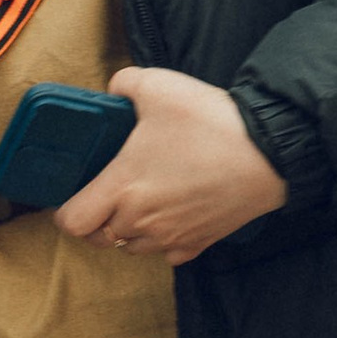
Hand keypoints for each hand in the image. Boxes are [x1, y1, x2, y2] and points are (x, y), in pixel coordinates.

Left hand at [57, 68, 286, 266]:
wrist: (271, 152)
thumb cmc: (211, 122)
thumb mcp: (160, 86)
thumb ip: (125, 84)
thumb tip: (114, 89)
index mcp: (122, 187)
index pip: (73, 222)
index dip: (66, 211)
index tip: (73, 194)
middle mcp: (142, 221)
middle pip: (100, 237)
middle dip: (96, 220)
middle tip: (106, 194)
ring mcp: (172, 237)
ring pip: (132, 247)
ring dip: (129, 231)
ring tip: (141, 202)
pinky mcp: (201, 243)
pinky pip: (170, 253)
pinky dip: (165, 241)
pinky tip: (173, 215)